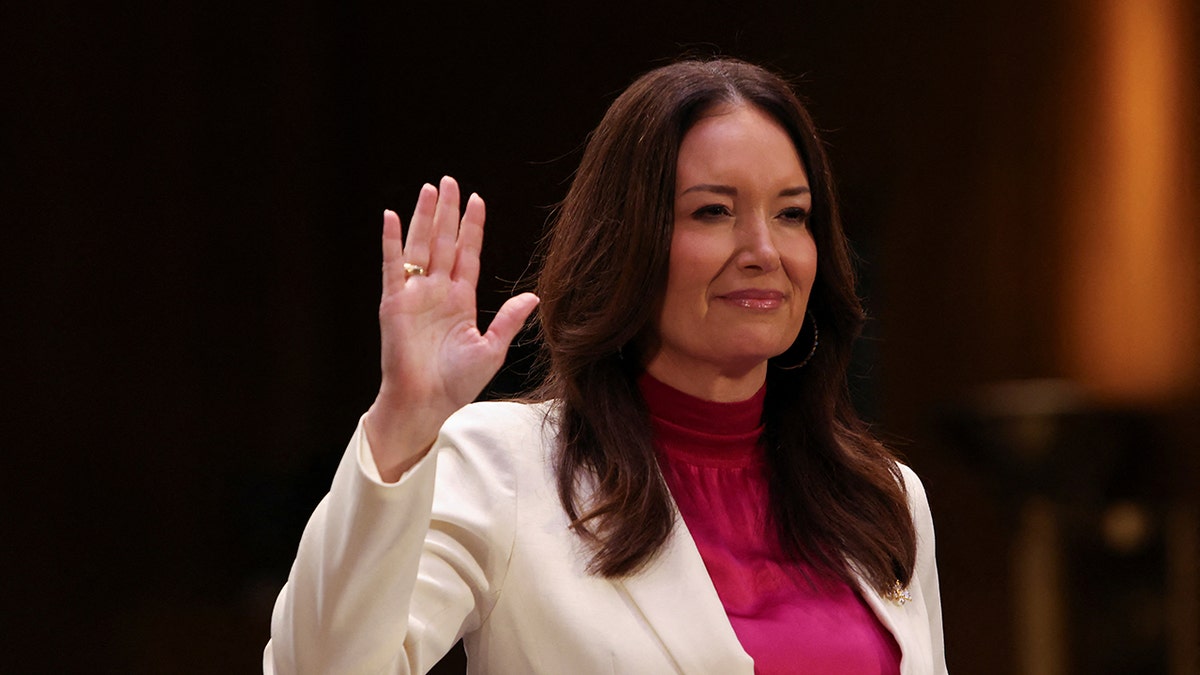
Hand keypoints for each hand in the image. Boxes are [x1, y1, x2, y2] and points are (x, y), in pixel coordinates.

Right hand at [364, 176, 538, 480]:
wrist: (425, 403)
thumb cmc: (457, 383)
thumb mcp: (492, 349)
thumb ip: (509, 320)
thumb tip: (534, 296)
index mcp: (460, 300)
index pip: (468, 254)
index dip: (473, 227)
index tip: (478, 199)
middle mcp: (437, 291)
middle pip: (444, 242)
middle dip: (449, 212)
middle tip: (450, 180)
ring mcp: (415, 294)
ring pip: (420, 246)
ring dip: (424, 217)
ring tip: (430, 188)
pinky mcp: (394, 302)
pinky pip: (393, 266)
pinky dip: (391, 241)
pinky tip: (390, 216)